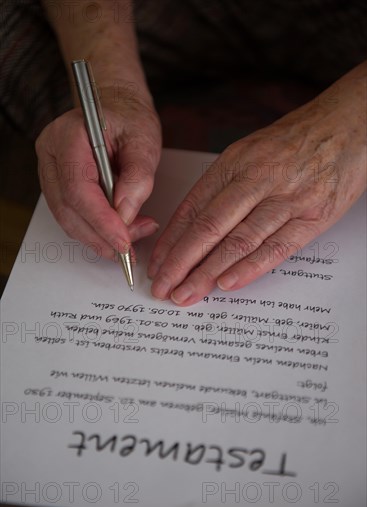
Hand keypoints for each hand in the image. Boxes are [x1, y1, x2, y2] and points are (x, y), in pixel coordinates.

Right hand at [36, 86, 161, 258]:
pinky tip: (118, 232)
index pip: (78, 188)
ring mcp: (50, 170)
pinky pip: (72, 215)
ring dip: (98, 237)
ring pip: (67, 217)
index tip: (124, 241)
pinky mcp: (58, 184)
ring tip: (130, 239)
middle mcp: (51, 154)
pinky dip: (94, 230)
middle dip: (100, 235)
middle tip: (130, 247)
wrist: (117, 108)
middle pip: (68, 208)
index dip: (101, 220)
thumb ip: (138, 177)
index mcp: (68, 136)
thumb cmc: (129, 119)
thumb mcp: (144, 140)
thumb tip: (125, 213)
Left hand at [148, 62, 365, 305]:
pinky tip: (227, 285)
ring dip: (208, 272)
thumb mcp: (250, 154)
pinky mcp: (314, 216)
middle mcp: (257, 179)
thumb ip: (222, 188)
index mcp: (235, 163)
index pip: (193, 208)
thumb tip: (192, 228)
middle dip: (180, 262)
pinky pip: (277, 247)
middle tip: (162, 287)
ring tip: (187, 294)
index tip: (157, 264)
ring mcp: (287, 198)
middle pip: (209, 227)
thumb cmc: (295, 142)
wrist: (348, 125)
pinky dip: (250, 268)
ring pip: (239, 241)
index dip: (171, 240)